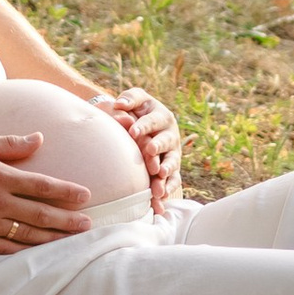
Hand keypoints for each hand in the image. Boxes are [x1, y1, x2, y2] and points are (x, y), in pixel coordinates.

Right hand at [0, 129, 93, 251]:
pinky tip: (38, 252)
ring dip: (51, 238)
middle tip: (88, 224)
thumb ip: (11, 144)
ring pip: (25, 234)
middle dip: (67, 219)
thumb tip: (39, 139)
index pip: (41, 185)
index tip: (85, 195)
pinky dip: (22, 251)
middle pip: (39, 213)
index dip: (65, 191)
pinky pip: (2, 248)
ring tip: (71, 240)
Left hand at [104, 86, 181, 207]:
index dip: (144, 125)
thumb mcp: (136, 100)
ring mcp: (172, 153)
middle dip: (158, 145)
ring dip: (167, 168)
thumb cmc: (137, 111)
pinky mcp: (172, 169)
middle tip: (150, 150)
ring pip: (172, 161)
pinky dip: (169, 187)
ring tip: (160, 174)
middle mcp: (170, 134)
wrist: (143, 127)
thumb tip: (119, 104)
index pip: (153, 120)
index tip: (133, 131)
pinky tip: (162, 196)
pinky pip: (174, 179)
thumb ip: (130, 98)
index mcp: (161, 116)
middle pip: (166, 140)